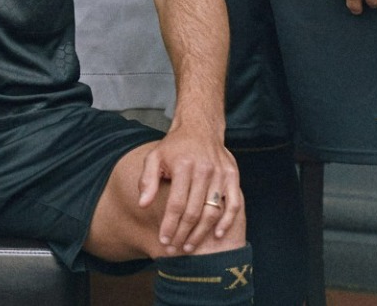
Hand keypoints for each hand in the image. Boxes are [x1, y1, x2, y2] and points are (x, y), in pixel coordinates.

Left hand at [138, 124, 241, 254]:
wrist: (199, 128)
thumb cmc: (174, 147)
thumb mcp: (154, 157)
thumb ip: (147, 180)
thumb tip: (142, 205)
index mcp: (183, 166)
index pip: (176, 203)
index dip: (169, 224)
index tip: (163, 240)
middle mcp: (204, 170)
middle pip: (194, 211)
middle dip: (183, 233)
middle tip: (174, 249)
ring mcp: (221, 173)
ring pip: (213, 211)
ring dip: (201, 233)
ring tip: (189, 246)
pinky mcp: (233, 176)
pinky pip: (234, 203)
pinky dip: (227, 221)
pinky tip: (216, 234)